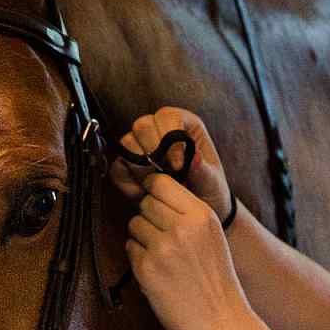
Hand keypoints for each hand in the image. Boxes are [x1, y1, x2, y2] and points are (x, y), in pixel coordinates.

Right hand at [112, 106, 232, 221]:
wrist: (193, 214)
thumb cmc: (208, 192)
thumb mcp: (212, 183)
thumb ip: (204, 171)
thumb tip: (195, 157)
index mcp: (184, 125)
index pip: (168, 115)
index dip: (169, 136)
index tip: (178, 165)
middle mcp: (159, 131)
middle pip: (142, 125)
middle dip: (153, 152)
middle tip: (165, 175)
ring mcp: (140, 147)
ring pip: (127, 143)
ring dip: (140, 168)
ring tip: (157, 185)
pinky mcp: (126, 166)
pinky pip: (117, 167)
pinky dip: (128, 182)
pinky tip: (143, 193)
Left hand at [126, 171, 253, 329]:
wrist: (221, 323)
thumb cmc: (216, 281)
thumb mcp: (212, 236)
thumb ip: (188, 213)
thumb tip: (152, 192)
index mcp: (202, 215)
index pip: (160, 182)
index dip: (154, 192)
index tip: (157, 204)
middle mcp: (182, 227)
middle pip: (145, 203)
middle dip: (149, 217)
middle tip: (164, 238)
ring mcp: (163, 248)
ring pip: (134, 224)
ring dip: (142, 238)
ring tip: (164, 257)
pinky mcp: (146, 269)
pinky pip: (129, 248)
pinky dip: (139, 259)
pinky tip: (158, 273)